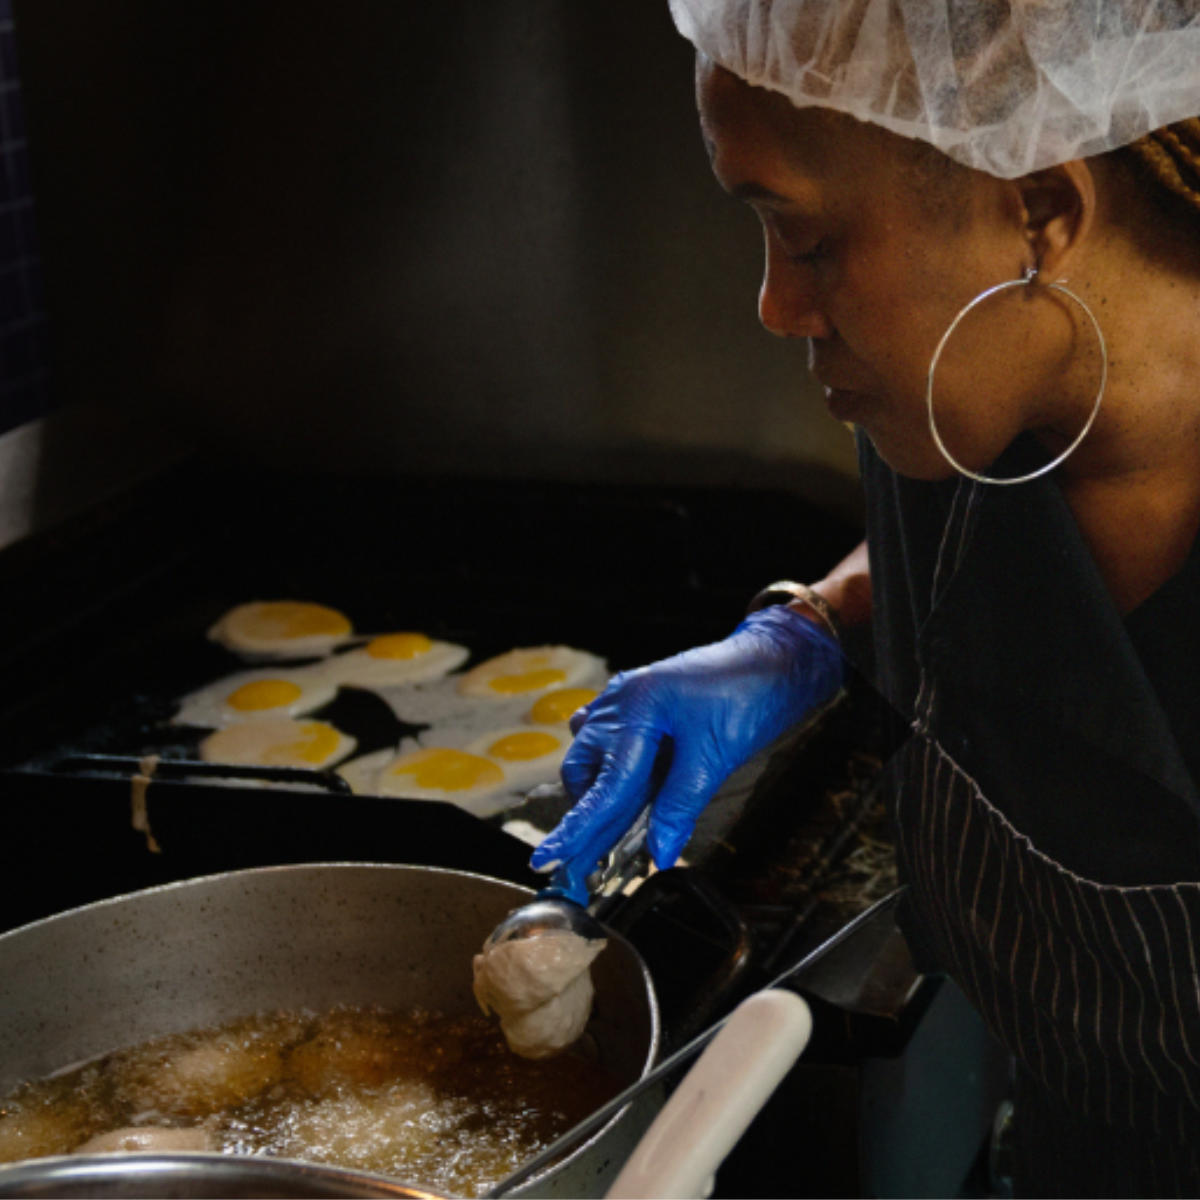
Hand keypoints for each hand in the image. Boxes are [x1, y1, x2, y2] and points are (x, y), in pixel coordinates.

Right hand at [529, 606, 843, 902]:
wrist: (776, 660)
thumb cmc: (749, 696)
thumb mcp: (715, 757)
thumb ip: (680, 807)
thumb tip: (660, 853)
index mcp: (636, 709)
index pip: (601, 785)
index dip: (576, 829)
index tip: (547, 860)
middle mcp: (621, 701)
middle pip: (584, 769)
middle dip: (588, 810)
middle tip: (597, 854)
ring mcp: (627, 698)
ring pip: (595, 755)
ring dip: (602, 790)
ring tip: (619, 826)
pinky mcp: (642, 702)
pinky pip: (611, 738)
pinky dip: (616, 766)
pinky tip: (634, 785)